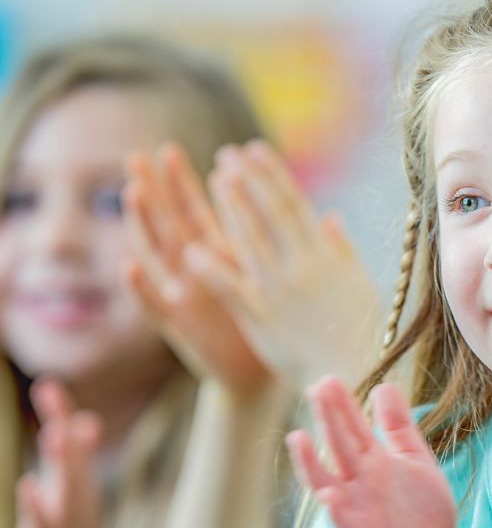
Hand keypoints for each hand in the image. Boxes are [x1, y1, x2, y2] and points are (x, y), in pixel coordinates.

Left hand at [13, 381, 115, 527]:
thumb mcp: (77, 492)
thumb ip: (79, 456)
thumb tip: (87, 420)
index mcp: (80, 482)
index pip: (71, 442)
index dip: (60, 413)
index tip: (47, 384)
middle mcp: (77, 496)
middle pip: (71, 455)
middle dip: (62, 424)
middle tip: (51, 390)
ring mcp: (67, 520)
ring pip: (66, 486)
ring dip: (62, 460)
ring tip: (54, 432)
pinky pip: (44, 524)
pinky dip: (37, 505)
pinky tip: (28, 486)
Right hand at [122, 144, 270, 395]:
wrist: (256, 377)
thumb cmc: (272, 327)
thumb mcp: (277, 281)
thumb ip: (292, 250)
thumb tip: (327, 215)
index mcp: (219, 260)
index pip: (196, 213)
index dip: (184, 184)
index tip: (170, 150)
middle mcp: (195, 275)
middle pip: (170, 225)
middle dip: (155, 193)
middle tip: (137, 157)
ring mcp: (183, 298)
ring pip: (156, 257)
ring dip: (143, 228)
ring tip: (132, 194)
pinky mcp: (178, 328)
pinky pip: (153, 307)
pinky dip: (139, 289)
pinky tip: (127, 265)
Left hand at [203, 141, 379, 390]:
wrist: (352, 373)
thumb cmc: (360, 332)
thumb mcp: (360, 286)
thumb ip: (342, 251)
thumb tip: (332, 219)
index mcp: (325, 258)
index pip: (295, 205)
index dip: (273, 174)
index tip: (256, 150)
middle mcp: (301, 268)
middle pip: (269, 213)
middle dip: (247, 180)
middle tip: (227, 155)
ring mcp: (279, 291)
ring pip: (249, 240)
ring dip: (230, 207)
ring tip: (215, 180)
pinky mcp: (261, 318)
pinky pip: (231, 287)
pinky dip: (212, 267)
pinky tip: (193, 248)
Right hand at [287, 377, 454, 527]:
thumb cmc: (424, 509)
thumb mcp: (414, 459)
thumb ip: (398, 427)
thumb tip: (383, 386)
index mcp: (373, 462)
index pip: (352, 428)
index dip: (342, 405)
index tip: (328, 379)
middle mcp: (359, 483)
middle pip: (339, 446)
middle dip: (329, 419)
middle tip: (318, 388)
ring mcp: (359, 510)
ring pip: (327, 483)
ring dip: (310, 464)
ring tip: (297, 438)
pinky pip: (346, 525)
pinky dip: (336, 512)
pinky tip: (328, 497)